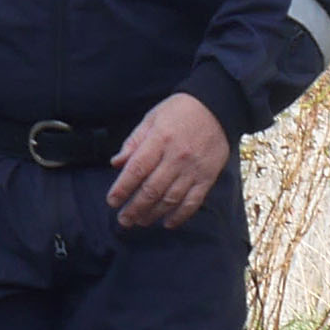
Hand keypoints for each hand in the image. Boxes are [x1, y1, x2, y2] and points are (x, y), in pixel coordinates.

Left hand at [106, 92, 228, 229]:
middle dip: (134, 208)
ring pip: (170, 199)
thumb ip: (134, 142)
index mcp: (160, 140)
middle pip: (152, 189)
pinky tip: (167, 223)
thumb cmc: (180, 111)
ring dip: (153, 214)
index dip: (122, 188)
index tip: (112, 201)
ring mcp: (193, 169)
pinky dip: (180, 216)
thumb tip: (116, 163)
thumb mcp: (152, 119)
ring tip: (140, 221)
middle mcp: (176, 157)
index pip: (137, 169)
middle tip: (123, 220)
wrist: (218, 106)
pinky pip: (193, 202)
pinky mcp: (207, 177)